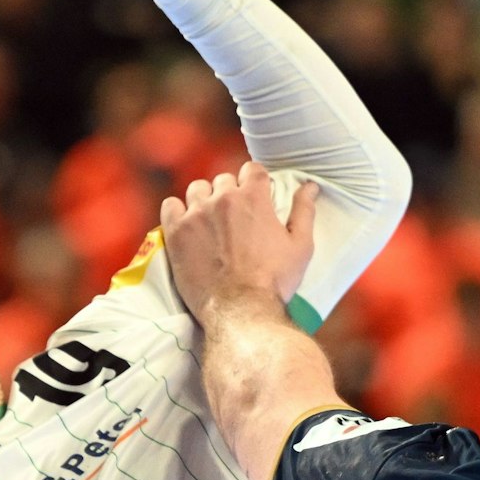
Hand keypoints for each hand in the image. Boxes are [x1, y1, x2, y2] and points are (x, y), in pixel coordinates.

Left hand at [160, 161, 317, 316]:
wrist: (240, 310)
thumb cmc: (273, 282)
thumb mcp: (300, 247)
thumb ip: (304, 212)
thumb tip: (310, 187)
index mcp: (254, 197)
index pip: (252, 169)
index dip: (254, 182)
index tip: (255, 196)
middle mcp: (223, 198)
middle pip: (223, 180)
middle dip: (230, 193)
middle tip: (233, 218)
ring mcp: (197, 214)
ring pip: (197, 190)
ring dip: (204, 200)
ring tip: (209, 222)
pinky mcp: (176, 232)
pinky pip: (170, 205)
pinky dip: (177, 212)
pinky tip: (186, 226)